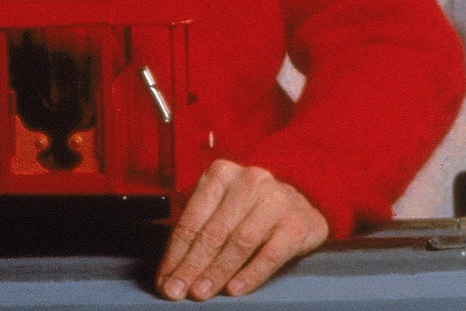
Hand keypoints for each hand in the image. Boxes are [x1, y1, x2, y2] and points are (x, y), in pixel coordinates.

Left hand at [156, 160, 328, 300]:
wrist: (301, 206)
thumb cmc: (251, 209)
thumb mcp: (222, 207)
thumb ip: (199, 230)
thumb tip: (172, 271)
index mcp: (221, 174)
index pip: (192, 219)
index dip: (175, 253)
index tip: (165, 280)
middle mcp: (248, 182)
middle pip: (213, 232)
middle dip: (191, 265)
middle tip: (176, 291)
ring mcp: (274, 200)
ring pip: (239, 242)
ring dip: (217, 272)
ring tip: (201, 293)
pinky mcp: (296, 223)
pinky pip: (270, 254)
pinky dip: (250, 274)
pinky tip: (234, 289)